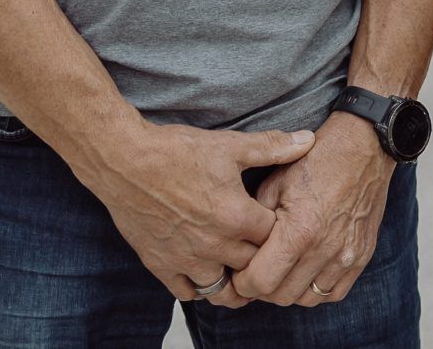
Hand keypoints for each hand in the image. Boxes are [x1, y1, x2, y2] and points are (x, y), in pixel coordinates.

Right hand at [83, 122, 314, 303]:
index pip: (275, 237)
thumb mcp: (231, 145)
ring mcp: (187, 259)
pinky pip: (187, 293)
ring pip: (223, 290)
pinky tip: (206, 271)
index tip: (283, 223)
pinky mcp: (160, 266)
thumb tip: (308, 140)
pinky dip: (200, 287)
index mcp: (237, 216)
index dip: (282, 230)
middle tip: (266, 249)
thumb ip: (273, 147)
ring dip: (236, 284)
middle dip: (262, 258)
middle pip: (253, 265)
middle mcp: (215, 244)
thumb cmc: (177, 151)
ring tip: (242, 272)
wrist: (125, 162)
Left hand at [228, 114, 396, 306]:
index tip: (240, 271)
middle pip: (281, 296)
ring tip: (284, 270)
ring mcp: (347, 255)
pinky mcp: (363, 255)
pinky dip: (318, 289)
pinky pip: (334, 293)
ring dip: (290, 289)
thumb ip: (255, 223)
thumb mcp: (275, 183)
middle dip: (263, 288)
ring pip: (307, 298)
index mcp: (299, 231)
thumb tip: (240, 251)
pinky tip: (309, 270)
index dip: (242, 282)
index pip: (260, 283)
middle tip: (258, 270)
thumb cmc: (317, 161)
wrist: (364, 146)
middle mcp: (325, 249)